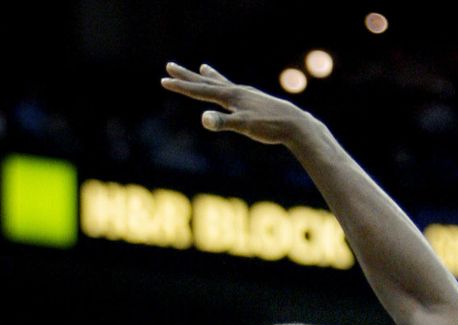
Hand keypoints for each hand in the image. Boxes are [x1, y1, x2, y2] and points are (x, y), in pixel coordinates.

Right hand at [161, 62, 313, 144]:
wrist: (294, 123)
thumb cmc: (269, 126)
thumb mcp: (243, 126)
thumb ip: (223, 122)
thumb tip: (204, 120)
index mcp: (231, 96)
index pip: (200, 90)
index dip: (181, 87)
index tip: (163, 81)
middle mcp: (237, 91)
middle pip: (206, 82)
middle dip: (187, 76)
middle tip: (170, 66)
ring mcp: (246, 95)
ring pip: (222, 84)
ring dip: (209, 77)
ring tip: (202, 67)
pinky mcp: (255, 102)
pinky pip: (235, 91)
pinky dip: (228, 87)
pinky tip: (231, 89)